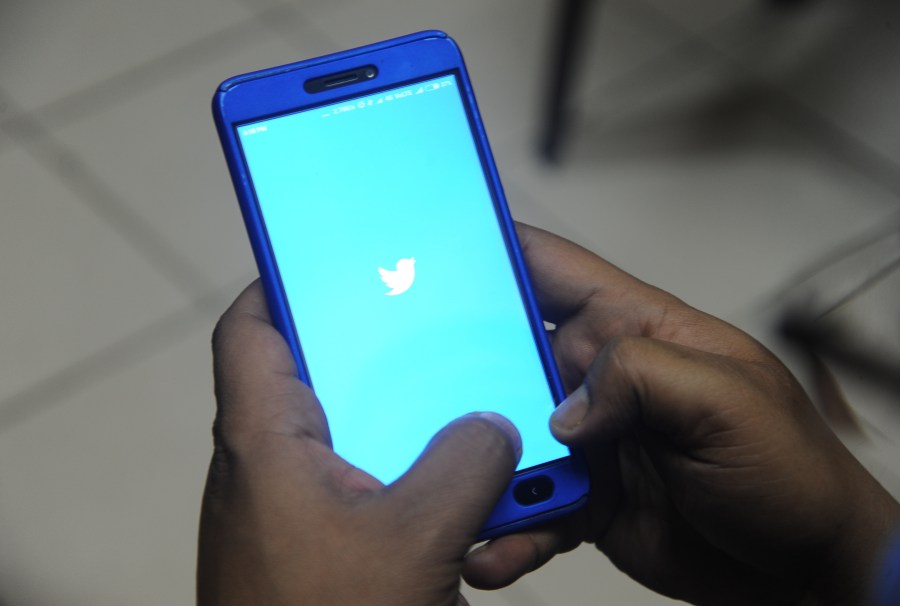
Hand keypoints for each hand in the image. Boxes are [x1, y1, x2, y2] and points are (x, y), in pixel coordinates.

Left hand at [198, 282, 520, 605]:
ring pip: (350, 440)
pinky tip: (458, 502)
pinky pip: (365, 492)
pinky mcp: (318, 550)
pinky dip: (407, 484)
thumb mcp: (415, 537)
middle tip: (434, 335)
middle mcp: (268, 470)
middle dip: (379, 359)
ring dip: (406, 431)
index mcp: (265, 443)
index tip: (339, 261)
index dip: (285, 284)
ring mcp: (291, 514)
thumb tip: (492, 427)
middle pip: (317, 380)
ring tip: (466, 419)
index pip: (250, 332)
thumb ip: (464, 466)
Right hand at [464, 225, 899, 604]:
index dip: (493, 250)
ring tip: (449, 496)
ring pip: (506, 437)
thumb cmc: (789, 468)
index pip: (551, 268)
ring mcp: (589, 440)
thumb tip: (564, 410)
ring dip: (475, 464)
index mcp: (634, 328)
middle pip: (506, 354)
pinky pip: (530, 508)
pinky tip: (490, 551)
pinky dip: (507, 529)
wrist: (802, 565)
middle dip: (459, 370)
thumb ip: (643, 376)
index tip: (433, 251)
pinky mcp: (584, 498)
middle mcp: (602, 379)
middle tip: (413, 393)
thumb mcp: (728, 399)